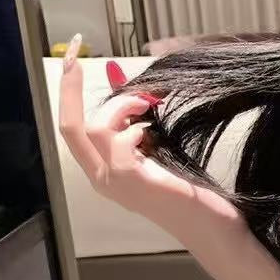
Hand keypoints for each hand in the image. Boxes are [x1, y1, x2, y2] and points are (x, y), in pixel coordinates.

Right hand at [57, 36, 239, 233]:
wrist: (210, 227)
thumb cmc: (190, 191)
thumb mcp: (157, 148)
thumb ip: (138, 122)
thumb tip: (128, 85)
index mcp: (103, 170)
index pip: (73, 128)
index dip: (68, 92)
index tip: (72, 57)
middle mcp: (100, 178)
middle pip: (69, 126)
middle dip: (69, 86)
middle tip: (77, 53)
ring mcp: (112, 182)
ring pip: (95, 127)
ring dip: (122, 106)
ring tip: (148, 107)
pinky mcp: (130, 179)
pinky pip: (118, 139)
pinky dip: (136, 127)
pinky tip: (153, 134)